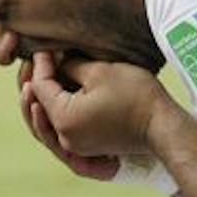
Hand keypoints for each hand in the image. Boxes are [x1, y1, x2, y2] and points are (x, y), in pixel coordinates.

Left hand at [26, 51, 168, 162]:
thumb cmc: (135, 96)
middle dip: (33, 84)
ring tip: (35, 82)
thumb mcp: (99, 72)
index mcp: (64, 119)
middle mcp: (65, 138)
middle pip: (37, 109)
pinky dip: (53, 115)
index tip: (45, 48)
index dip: (41, 65)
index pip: (41, 88)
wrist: (163, 125)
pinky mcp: (87, 148)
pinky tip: (53, 101)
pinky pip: (60, 131)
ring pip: (46, 123)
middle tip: (34, 63)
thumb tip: (55, 61)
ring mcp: (76, 147)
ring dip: (39, 102)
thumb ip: (70, 66)